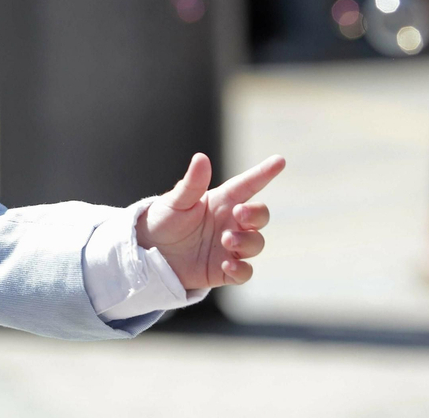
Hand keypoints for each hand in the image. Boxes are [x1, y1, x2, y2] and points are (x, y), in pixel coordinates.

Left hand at [136, 153, 285, 289]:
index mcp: (221, 201)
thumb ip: (192, 183)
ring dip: (247, 241)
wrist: (149, 252)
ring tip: (226, 240)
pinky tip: (227, 265)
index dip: (264, 173)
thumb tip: (201, 158)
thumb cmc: (163, 220)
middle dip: (257, 213)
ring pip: (256, 243)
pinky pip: (244, 272)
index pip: (248, 185)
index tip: (279, 160)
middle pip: (260, 215)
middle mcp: (230, 222)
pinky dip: (241, 270)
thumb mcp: (175, 201)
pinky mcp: (224, 270)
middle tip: (239, 213)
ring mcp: (229, 247)